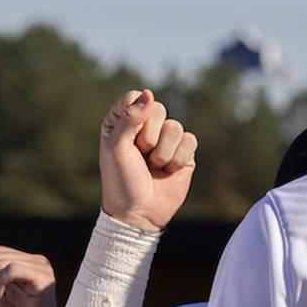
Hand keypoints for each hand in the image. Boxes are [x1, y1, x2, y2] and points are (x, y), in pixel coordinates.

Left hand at [100, 90, 197, 230]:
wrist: (139, 213)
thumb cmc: (121, 181)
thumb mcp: (116, 148)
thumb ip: (129, 118)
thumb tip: (148, 93)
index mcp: (122, 121)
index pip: (135, 98)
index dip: (134, 117)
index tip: (127, 139)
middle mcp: (145, 126)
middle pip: (157, 110)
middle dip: (149, 137)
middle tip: (140, 156)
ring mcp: (166, 139)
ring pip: (175, 127)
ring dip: (163, 153)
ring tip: (153, 167)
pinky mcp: (184, 152)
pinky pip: (190, 141)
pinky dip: (178, 159)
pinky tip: (168, 171)